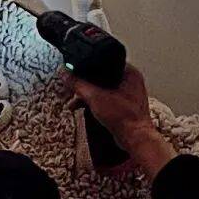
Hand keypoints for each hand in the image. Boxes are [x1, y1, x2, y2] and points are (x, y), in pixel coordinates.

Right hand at [60, 65, 175, 178]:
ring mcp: (127, 93)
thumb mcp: (94, 97)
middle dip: (84, 83)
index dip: (88, 65)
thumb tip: (64, 73)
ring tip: (73, 101)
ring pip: (102, 88)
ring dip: (86, 94)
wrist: (134, 138)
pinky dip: (93, 101)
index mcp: (129, 73)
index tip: (75, 69)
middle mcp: (130, 81)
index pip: (105, 61)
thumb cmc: (124, 117)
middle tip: (72, 86)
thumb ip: (77, 84)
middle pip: (101, 76)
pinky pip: (104, 97)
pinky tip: (81, 107)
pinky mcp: (122, 104)